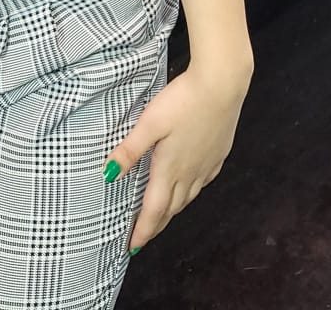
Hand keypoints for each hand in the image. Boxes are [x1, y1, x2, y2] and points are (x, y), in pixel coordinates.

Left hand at [108, 59, 250, 253]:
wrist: (222, 85)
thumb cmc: (183, 101)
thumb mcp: (149, 122)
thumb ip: (129, 149)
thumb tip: (108, 174)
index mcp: (170, 169)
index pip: (154, 210)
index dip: (143, 231)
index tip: (132, 247)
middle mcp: (190, 173)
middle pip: (172, 208)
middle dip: (156, 224)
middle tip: (144, 235)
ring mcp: (207, 165)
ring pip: (189, 197)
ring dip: (173, 210)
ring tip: (163, 216)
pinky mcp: (219, 153)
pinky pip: (203, 182)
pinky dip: (191, 192)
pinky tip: (190, 186)